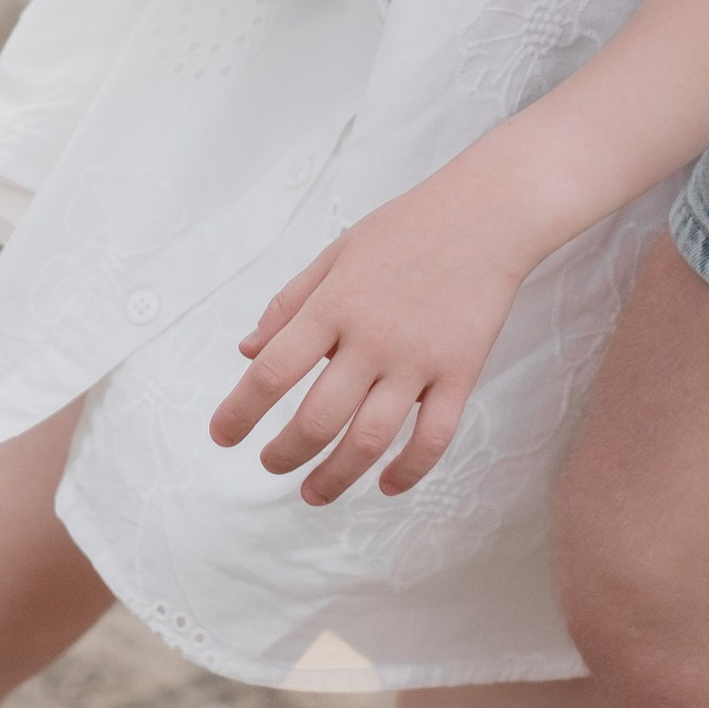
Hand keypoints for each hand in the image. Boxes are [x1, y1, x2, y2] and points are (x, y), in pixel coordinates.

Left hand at [208, 182, 529, 503]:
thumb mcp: (336, 253)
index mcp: (334, 304)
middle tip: (270, 465)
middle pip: (318, 418)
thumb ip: (290, 303)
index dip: (240, 410)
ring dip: (335, 476)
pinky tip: (386, 485)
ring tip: (313, 493)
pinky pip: (434, 437)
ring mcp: (419, 360)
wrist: (486, 214)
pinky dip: (409, 470)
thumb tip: (246, 352)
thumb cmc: (406, 229)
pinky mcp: (461, 373)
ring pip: (370, 440)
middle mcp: (372, 338)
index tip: (221, 436)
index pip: (273, 370)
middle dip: (284, 454)